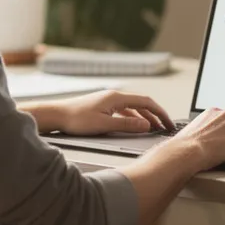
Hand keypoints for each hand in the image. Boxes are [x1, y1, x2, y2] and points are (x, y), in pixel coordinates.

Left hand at [29, 91, 175, 135]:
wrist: (56, 115)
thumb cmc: (75, 119)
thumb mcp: (104, 125)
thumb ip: (127, 125)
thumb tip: (146, 125)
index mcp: (116, 98)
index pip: (146, 102)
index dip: (160, 113)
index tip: (169, 122)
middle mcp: (114, 96)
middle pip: (141, 104)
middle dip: (156, 116)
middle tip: (166, 127)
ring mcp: (108, 101)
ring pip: (133, 108)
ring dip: (145, 117)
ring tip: (154, 128)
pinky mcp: (102, 107)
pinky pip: (124, 111)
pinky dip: (133, 118)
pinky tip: (135, 125)